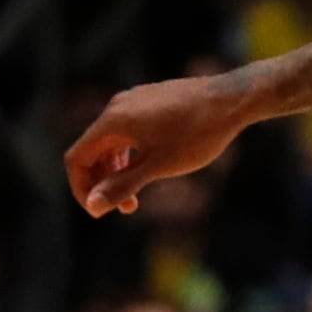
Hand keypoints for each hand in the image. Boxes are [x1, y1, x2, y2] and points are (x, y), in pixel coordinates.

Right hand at [67, 74, 253, 212]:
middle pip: (93, 150)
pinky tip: (150, 167)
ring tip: (137, 196)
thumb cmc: (198, 134)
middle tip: (125, 209)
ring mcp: (134, 100)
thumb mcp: (159, 166)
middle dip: (104, 182)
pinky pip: (129, 130)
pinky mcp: (151, 99)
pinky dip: (131, 153)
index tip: (98, 211)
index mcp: (112, 122)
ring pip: (113, 141)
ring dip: (118, 170)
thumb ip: (122, 186)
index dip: (82, 188)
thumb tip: (92, 206)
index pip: (77, 158)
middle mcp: (117, 106)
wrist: (234, 100)